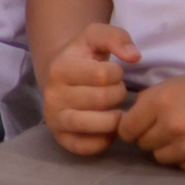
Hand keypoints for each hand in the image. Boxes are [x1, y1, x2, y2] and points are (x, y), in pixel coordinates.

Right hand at [41, 23, 137, 156]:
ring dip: (114, 119)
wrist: (61, 77)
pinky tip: (107, 128)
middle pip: (103, 99)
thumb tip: (133, 57)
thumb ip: (116, 37)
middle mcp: (52, 94)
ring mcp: (54, 118)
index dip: (117, 74)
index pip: (103, 75)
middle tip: (115, 92)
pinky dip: (103, 140)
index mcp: (59, 68)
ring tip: (115, 111)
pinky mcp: (61, 138)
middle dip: (118, 95)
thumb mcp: (96, 36)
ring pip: (94, 124)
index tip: (112, 74)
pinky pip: (86, 147)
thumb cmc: (84, 57)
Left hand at [119, 67, 184, 173]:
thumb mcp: (176, 83)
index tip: (137, 124)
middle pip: (142, 143)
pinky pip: (181, 166)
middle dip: (149, 135)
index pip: (126, 128)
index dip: (130, 126)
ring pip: (159, 157)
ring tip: (183, 134)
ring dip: (166, 148)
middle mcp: (172, 127)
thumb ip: (151, 101)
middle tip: (166, 126)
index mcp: (160, 101)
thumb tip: (128, 118)